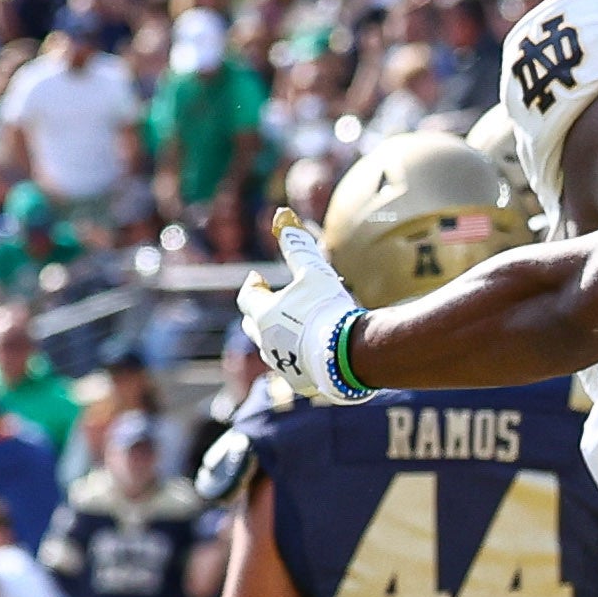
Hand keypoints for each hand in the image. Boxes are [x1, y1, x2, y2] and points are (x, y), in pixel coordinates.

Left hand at [238, 222, 373, 405]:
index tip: (260, 279)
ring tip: (296, 329)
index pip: (247, 296)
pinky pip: (292, 368)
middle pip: (252, 324)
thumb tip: (282, 214)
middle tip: (274, 304)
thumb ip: (297, 246)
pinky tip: (313, 353)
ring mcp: (281, 364)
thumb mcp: (315, 273)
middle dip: (260, 312)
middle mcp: (265, 340)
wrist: (350, 356)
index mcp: (263, 314)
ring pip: (271, 347)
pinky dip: (297, 357)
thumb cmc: (329, 309)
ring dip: (278, 336)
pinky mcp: (299, 382)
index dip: (253, 286)